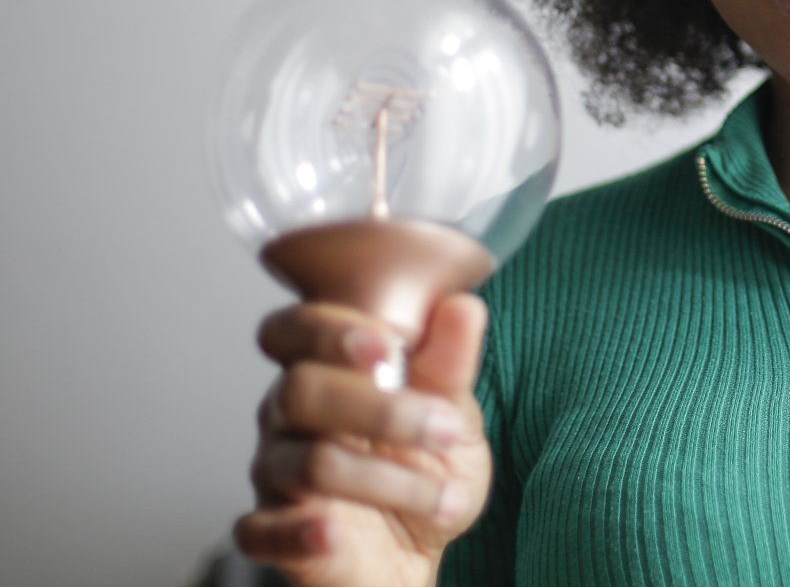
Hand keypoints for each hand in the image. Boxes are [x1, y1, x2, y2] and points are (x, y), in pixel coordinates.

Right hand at [234, 294, 492, 586]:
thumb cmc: (426, 467)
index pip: (294, 330)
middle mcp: (289, 416)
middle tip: (443, 428)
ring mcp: (276, 474)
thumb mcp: (455, 416)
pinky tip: (331, 533)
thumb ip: (452, 365)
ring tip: (443, 497)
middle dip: (380, 409)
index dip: (330, 331)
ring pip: (307, 462)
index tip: (386, 347)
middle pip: (299, 390)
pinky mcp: (271, 533)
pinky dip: (297, 533)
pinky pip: (260, 530)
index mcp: (327, 370)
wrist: (420, 548)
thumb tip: (463, 307)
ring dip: (386, 480)